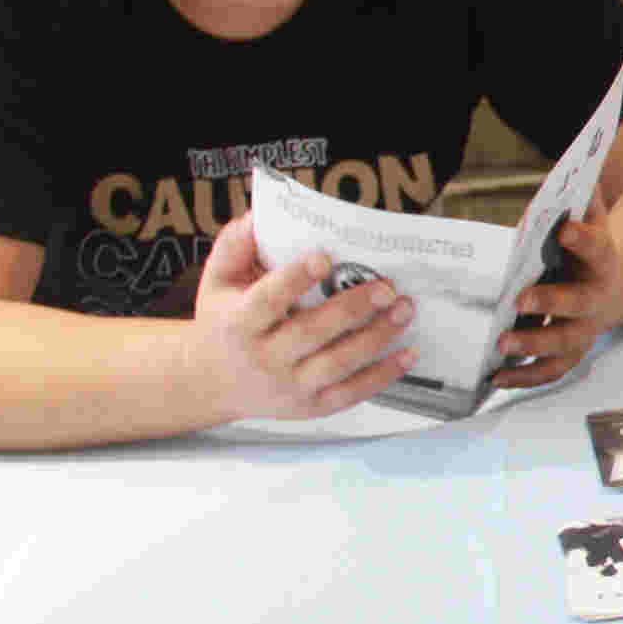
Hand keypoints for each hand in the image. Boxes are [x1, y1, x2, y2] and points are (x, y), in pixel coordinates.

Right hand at [190, 213, 414, 420]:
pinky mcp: (312, 406)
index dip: (295, 279)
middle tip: (387, 286)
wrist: (212, 383)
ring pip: (339, 363)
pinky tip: (409, 351)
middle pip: (312, 332)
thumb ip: (234, 247)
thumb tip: (259, 217)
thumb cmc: (222, 321)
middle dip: (352, 308)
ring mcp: (290, 387)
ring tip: (404, 308)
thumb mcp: (216, 281)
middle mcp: (264, 358)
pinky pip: (352, 393)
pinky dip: (384, 375)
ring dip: (377, 336)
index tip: (325, 257)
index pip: (267, 300)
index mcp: (239, 323)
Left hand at [497, 189, 619, 386]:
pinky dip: (524, 377)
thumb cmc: (581, 247)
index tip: (563, 228)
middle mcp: (596, 298)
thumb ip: (579, 196)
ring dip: (534, 345)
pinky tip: (495, 377)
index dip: (583, 238)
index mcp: (601, 259)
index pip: (597, 247)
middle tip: (519, 299)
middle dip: (551, 301)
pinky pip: (549, 371)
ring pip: (565, 344)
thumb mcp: (584, 216)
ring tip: (502, 343)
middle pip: (579, 303)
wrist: (601, 285)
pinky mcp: (569, 354)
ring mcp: (584, 330)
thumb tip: (577, 164)